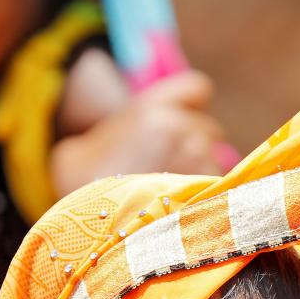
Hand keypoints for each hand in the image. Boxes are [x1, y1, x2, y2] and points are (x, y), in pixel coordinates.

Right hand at [50, 70, 226, 191]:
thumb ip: (143, 127)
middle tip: (170, 169)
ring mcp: (194, 156)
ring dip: (199, 172)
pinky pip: (215, 185)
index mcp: (152, 106)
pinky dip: (202, 194)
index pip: (198, 89)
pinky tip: (177, 205)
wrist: (83, 209)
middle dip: (195, 146)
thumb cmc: (84, 177)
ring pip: (214, 160)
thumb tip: (171, 143)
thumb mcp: (106, 136)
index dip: (192, 108)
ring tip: (169, 192)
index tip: (182, 126)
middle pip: (209, 130)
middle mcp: (178, 126)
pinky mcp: (202, 186)